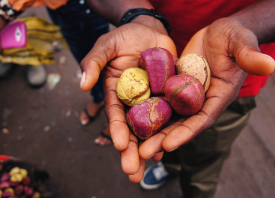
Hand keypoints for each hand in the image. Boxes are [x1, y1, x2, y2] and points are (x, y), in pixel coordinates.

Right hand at [80, 22, 175, 181]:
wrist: (149, 30)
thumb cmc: (124, 36)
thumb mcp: (106, 45)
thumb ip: (93, 62)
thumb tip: (83, 86)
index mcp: (116, 92)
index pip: (116, 114)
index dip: (118, 130)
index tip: (121, 146)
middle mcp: (133, 100)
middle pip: (133, 128)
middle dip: (132, 151)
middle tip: (133, 173)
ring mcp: (152, 99)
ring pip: (151, 127)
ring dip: (150, 148)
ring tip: (151, 167)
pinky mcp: (168, 95)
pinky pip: (169, 115)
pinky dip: (168, 131)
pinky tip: (168, 148)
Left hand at [137, 17, 274, 178]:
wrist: (218, 32)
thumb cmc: (233, 36)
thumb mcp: (241, 42)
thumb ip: (249, 55)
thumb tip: (268, 64)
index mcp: (219, 96)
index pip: (203, 119)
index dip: (187, 132)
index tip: (169, 144)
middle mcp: (201, 100)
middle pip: (181, 124)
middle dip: (163, 139)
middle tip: (143, 153)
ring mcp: (186, 95)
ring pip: (168, 115)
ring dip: (151, 129)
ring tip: (133, 143)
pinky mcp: (174, 86)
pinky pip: (160, 100)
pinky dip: (147, 111)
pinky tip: (132, 120)